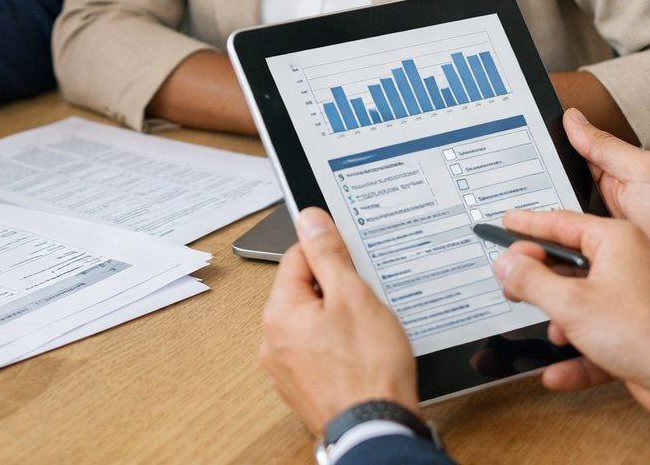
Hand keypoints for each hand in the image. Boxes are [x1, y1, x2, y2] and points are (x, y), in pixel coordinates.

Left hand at [260, 208, 418, 434]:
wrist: (376, 430)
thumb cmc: (368, 370)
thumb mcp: (353, 296)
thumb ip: (328, 254)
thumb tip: (309, 219)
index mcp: (280, 312)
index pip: (296, 257)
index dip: (329, 253)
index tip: (351, 257)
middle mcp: (273, 340)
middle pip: (304, 291)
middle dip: (336, 290)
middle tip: (365, 302)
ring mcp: (285, 368)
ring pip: (312, 323)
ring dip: (338, 320)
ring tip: (366, 334)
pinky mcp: (303, 387)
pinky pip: (317, 351)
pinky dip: (338, 348)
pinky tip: (361, 356)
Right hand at [493, 211, 649, 422]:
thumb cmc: (646, 330)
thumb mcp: (572, 301)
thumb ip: (532, 279)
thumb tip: (507, 263)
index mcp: (615, 241)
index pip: (561, 223)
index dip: (528, 225)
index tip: (505, 225)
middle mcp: (627, 264)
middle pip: (569, 262)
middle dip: (537, 276)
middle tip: (510, 280)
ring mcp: (634, 299)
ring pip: (582, 301)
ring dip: (559, 317)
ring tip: (540, 324)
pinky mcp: (638, 332)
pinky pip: (598, 338)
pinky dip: (577, 355)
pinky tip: (557, 372)